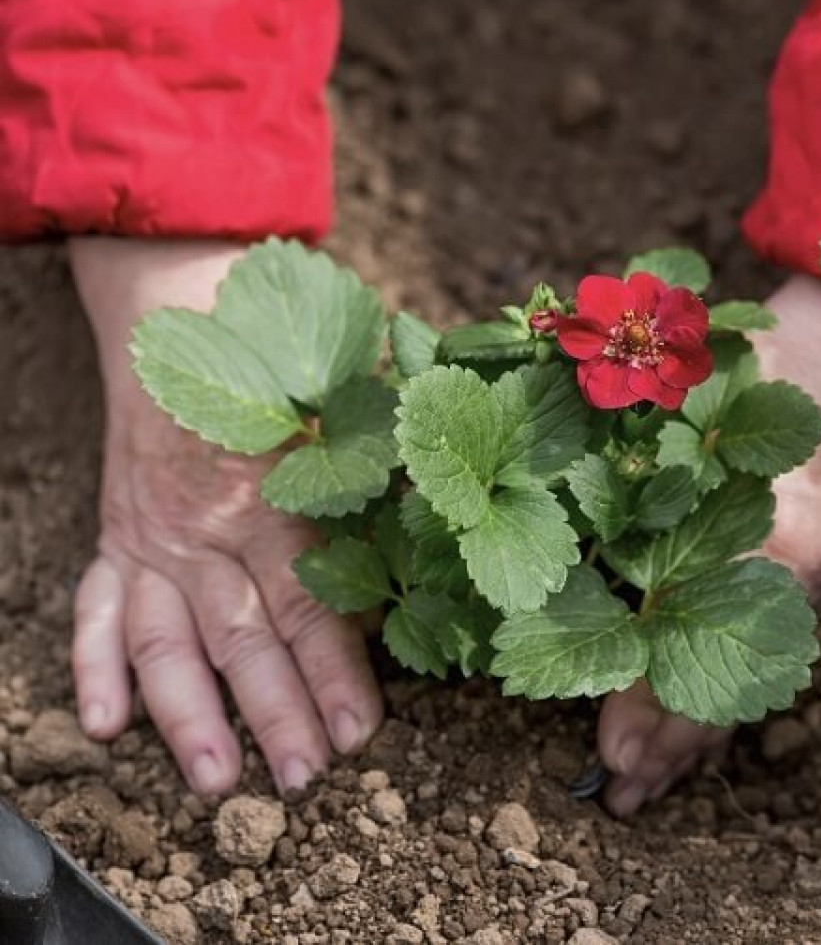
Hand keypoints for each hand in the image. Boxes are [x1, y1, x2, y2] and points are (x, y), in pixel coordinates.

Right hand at [69, 238, 383, 796]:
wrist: (188, 304)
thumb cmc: (291, 362)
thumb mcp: (354, 405)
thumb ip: (394, 469)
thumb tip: (464, 525)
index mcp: (282, 496)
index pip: (312, 601)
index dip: (337, 670)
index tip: (363, 731)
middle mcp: (213, 526)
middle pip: (244, 634)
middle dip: (274, 711)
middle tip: (304, 776)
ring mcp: (157, 537)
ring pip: (167, 638)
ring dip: (187, 713)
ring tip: (213, 779)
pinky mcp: (118, 538)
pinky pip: (95, 608)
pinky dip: (93, 665)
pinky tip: (103, 726)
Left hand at [597, 277, 820, 814]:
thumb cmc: (789, 341)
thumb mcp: (710, 380)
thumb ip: (646, 444)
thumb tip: (551, 505)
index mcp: (785, 529)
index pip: (706, 647)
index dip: (657, 708)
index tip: (607, 755)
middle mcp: (812, 562)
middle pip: (736, 677)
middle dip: (674, 741)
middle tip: (617, 794)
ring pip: (756, 669)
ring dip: (701, 730)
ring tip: (650, 783)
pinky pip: (773, 639)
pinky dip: (735, 689)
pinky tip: (701, 720)